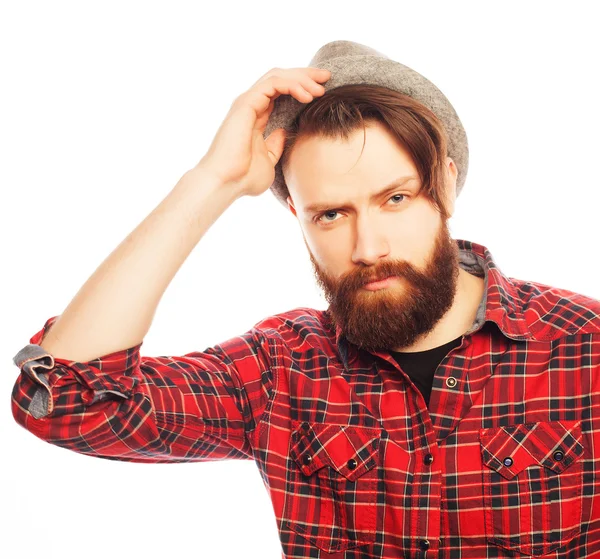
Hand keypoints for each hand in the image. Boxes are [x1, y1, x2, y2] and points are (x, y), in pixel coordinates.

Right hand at [193, 67, 330, 197]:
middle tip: (326, 77)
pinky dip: (292, 85)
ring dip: (302, 79)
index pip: (280, 92)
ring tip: (320, 88)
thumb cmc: (243, 178)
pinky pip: (273, 83)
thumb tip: (284, 132)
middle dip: (305, 75)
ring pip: (277, 76)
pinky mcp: (246, 103)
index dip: (301, 86)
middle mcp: (250, 106)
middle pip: (280, 79)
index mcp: (256, 118)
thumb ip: (275, 146)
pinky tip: (307, 96)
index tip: (322, 89)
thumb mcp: (268, 161)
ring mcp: (247, 103)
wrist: (226, 183)